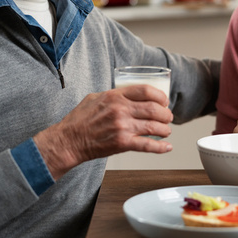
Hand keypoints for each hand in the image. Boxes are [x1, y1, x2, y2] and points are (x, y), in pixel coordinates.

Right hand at [34, 84, 172, 178]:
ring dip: (165, 129)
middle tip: (168, 117)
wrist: (69, 140)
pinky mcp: (122, 143)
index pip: (146, 91)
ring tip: (166, 131)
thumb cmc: (79, 120)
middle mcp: (120, 110)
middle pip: (154, 109)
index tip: (164, 101)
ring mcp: (122, 127)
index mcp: (115, 96)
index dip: (160, 96)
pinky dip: (160, 147)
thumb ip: (113, 95)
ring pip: (154, 127)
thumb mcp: (95, 98)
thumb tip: (127, 94)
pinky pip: (147, 145)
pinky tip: (167, 147)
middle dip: (166, 114)